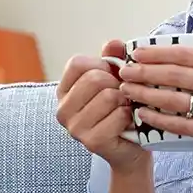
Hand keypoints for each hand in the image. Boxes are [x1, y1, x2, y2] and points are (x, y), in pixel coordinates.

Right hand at [56, 40, 148, 173]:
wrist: (129, 149)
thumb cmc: (119, 110)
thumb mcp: (115, 79)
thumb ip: (113, 58)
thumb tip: (113, 43)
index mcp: (63, 91)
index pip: (78, 63)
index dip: (101, 65)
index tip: (110, 78)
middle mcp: (62, 110)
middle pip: (94, 78)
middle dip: (117, 84)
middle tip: (122, 96)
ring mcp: (75, 127)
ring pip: (109, 96)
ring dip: (125, 101)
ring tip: (125, 109)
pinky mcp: (91, 141)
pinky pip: (118, 115)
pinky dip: (130, 116)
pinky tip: (127, 123)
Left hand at [117, 25, 192, 163]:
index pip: (187, 54)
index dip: (158, 52)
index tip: (137, 52)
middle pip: (176, 75)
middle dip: (145, 71)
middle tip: (124, 70)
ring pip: (174, 99)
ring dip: (145, 94)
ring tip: (127, 89)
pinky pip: (180, 124)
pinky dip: (159, 119)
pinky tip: (142, 114)